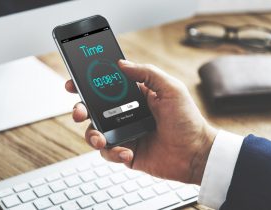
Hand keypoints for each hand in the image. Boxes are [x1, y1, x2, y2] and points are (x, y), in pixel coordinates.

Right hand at [65, 60, 216, 184]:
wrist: (196, 153)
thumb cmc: (187, 120)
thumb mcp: (170, 88)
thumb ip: (147, 73)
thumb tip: (122, 64)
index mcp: (135, 97)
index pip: (106, 88)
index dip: (87, 86)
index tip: (74, 84)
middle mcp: (126, 115)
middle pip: (94, 110)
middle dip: (81, 110)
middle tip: (80, 112)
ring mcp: (125, 134)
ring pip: (96, 132)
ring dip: (92, 135)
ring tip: (101, 139)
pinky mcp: (127, 152)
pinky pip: (109, 153)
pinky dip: (114, 153)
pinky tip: (128, 152)